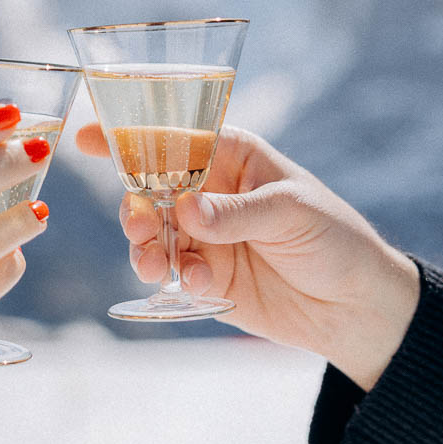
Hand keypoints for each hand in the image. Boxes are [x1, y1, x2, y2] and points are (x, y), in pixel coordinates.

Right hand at [76, 122, 419, 390]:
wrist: (356, 308)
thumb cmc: (334, 238)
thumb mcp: (290, 212)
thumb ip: (235, 212)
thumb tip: (184, 209)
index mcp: (232, 154)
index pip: (172, 136)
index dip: (128, 135)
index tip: (86, 139)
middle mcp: (210, 190)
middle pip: (149, 188)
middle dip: (133, 206)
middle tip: (138, 226)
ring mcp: (204, 233)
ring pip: (152, 232)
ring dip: (145, 247)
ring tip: (157, 266)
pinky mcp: (206, 274)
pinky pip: (171, 271)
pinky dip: (176, 278)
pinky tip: (201, 285)